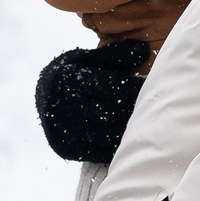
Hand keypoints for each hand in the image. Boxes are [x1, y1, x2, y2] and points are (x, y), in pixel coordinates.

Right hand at [33, 40, 147, 164]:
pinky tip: (132, 138)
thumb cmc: (70, 74)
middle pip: (113, 112)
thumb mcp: (85, 59)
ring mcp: (64, 131)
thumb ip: (114, 55)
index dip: (136, 88)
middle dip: (137, 109)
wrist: (42, 99)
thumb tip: (144, 48)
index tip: (153, 87)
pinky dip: (119, 146)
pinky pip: (101, 152)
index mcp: (68, 80)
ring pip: (109, 134)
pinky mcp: (67, 149)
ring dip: (131, 130)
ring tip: (149, 123)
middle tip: (158, 107)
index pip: (112, 86)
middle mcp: (64, 107)